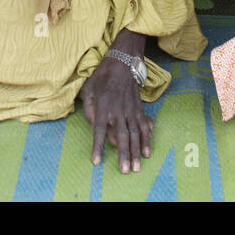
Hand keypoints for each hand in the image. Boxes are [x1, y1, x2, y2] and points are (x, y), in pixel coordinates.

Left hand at [80, 56, 152, 173]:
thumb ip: (88, 109)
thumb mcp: (88, 90)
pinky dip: (146, 140)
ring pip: (135, 135)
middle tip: (124, 171)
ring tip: (137, 167)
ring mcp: (131, 111)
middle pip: (121, 136)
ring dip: (136, 152)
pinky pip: (144, 127)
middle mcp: (118, 111)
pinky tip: (147, 152)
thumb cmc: (101, 78)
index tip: (96, 162)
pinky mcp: (139, 110)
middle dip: (123, 154)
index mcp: (103, 106)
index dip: (98, 146)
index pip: (99, 130)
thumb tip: (93, 126)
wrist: (123, 63)